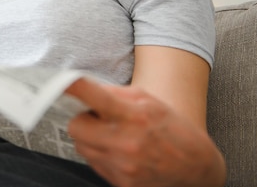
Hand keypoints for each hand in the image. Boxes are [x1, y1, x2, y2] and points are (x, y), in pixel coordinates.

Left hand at [65, 78, 225, 186]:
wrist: (196, 169)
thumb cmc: (171, 128)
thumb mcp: (148, 101)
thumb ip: (114, 93)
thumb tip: (82, 88)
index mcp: (134, 115)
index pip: (96, 97)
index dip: (75, 87)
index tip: (59, 81)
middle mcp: (126, 143)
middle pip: (75, 126)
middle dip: (83, 120)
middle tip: (98, 118)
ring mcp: (122, 167)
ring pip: (81, 146)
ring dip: (90, 139)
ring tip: (113, 136)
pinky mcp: (121, 184)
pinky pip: (93, 163)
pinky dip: (100, 156)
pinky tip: (120, 153)